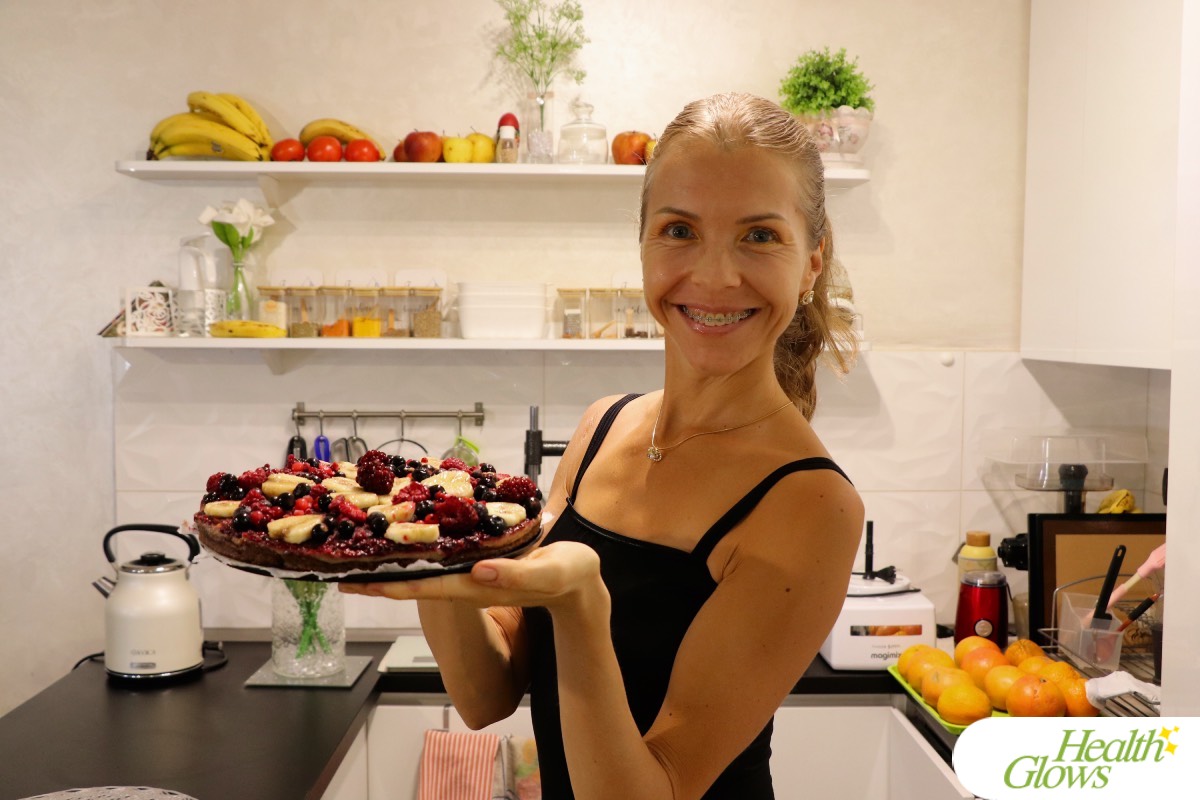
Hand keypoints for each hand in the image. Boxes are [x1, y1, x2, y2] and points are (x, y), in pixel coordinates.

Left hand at [339, 541, 603, 612]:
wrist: (581, 584)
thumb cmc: (569, 576)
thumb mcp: (552, 572)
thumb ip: (518, 575)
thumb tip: (478, 572)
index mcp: (479, 586)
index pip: (423, 587)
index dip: (388, 583)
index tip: (353, 581)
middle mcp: (467, 582)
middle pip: (413, 580)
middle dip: (376, 574)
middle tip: (335, 563)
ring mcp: (471, 573)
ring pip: (422, 567)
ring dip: (391, 559)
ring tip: (357, 546)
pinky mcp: (478, 561)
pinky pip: (439, 554)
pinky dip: (416, 545)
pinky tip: (402, 534)